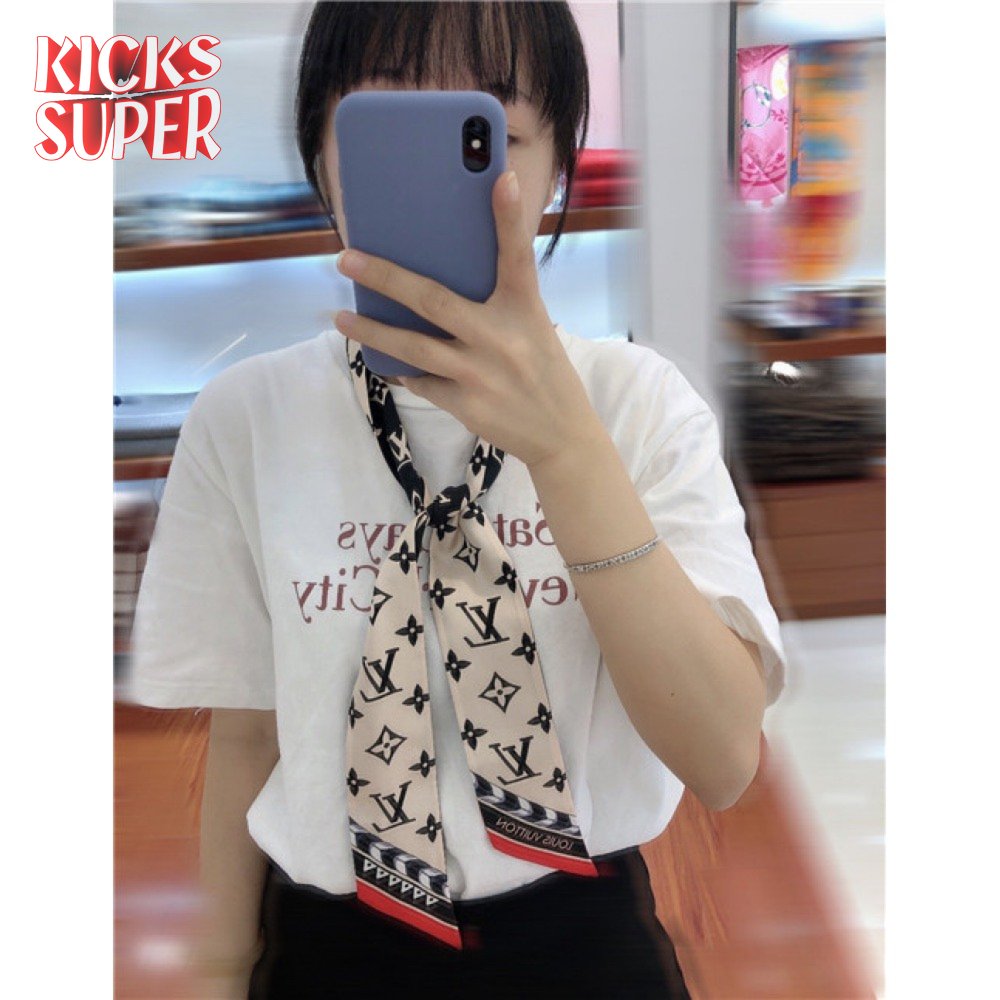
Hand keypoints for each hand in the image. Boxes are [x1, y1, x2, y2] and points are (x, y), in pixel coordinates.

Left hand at [332, 169, 603, 468]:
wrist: (560, 434)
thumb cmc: (543, 371)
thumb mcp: (533, 328)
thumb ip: (498, 302)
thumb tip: (446, 276)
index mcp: (525, 310)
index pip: (517, 256)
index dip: (509, 216)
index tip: (501, 178)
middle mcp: (500, 338)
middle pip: (432, 299)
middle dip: (384, 276)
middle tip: (346, 258)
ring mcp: (479, 373)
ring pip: (412, 347)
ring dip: (371, 330)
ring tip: (342, 316)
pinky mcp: (465, 403)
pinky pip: (421, 381)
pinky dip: (403, 370)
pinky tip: (386, 360)